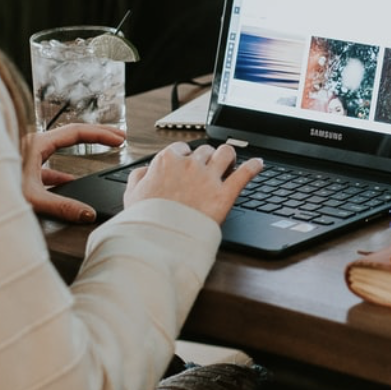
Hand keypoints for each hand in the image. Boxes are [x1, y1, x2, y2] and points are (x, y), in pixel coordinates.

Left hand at [21, 123, 126, 222]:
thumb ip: (62, 207)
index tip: (119, 139)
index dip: (101, 134)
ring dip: (82, 150)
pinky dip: (64, 170)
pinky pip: (49, 164)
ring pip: (61, 147)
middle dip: (98, 134)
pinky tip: (69, 181)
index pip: (76, 132)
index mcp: (37, 143)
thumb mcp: (32, 198)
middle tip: (119, 136)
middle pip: (72, 134)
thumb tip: (88, 213)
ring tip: (100, 152)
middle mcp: (32, 145)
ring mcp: (28, 156)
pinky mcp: (23, 169)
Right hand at [125, 142, 261, 224]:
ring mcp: (209, 178)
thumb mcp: (131, 195)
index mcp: (167, 161)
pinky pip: (245, 173)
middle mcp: (190, 165)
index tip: (188, 164)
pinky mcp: (225, 194)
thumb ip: (138, 177)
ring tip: (231, 163)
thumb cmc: (145, 219)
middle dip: (207, 158)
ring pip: (226, 153)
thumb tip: (145, 171)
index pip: (182, 149)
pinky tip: (258, 164)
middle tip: (209, 169)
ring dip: (229, 156)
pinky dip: (254, 166)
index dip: (186, 157)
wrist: (159, 240)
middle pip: (205, 151)